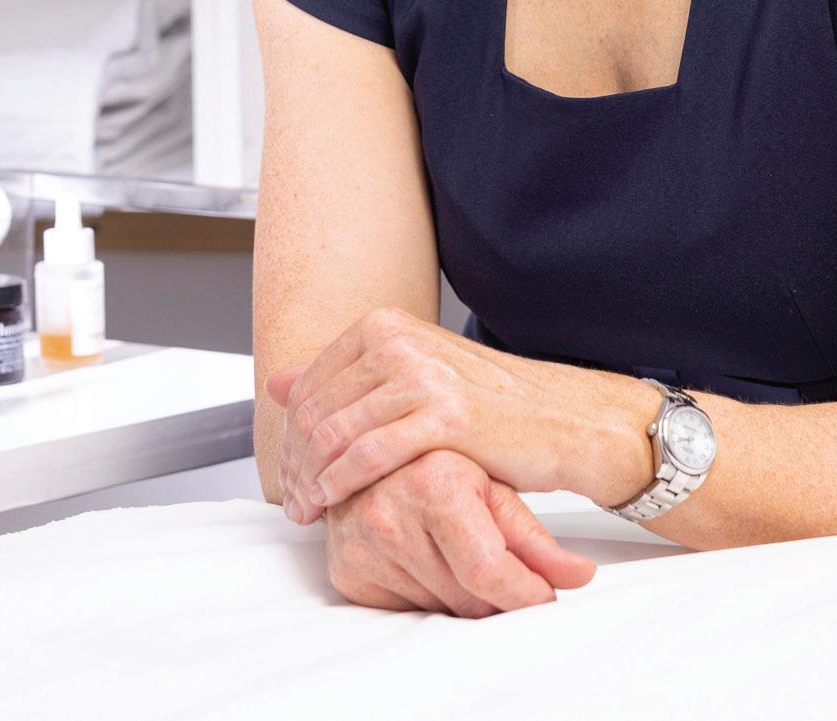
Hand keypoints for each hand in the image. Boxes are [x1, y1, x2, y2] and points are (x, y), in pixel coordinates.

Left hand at [269, 306, 587, 522]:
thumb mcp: (410, 377)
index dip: (287, 434)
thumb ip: (342, 378)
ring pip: (333, 433)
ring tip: (305, 510)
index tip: (286, 472)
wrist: (562, 421)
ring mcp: (421, 375)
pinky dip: (340, 483)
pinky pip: (369, 455)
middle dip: (293, 462)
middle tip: (290, 501)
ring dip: (309, 479)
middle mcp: (397, 342)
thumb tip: (274, 383)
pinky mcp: (444, 416)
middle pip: (313, 410)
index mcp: (384, 326)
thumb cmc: (487, 405)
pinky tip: (331, 504)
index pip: (308, 384)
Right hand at [321, 449, 595, 616]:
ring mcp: (361, 546)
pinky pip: (407, 612)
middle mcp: (388, 514)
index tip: (543, 596)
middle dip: (493, 593)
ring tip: (449, 550)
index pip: (488, 569)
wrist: (364, 457)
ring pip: (441, 612)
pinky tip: (421, 559)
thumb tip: (582, 576)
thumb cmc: (436, 466)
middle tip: (492, 559)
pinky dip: (425, 595)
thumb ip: (536, 539)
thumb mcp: (492, 489)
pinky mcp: (346, 572)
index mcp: (433, 484)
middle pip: (469, 599)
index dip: (525, 593)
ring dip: (458, 595)